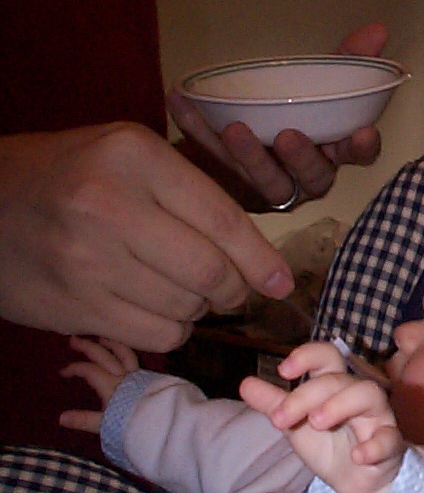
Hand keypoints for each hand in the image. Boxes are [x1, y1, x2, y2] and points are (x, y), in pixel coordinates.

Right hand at [0, 124, 292, 351]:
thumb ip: (193, 196)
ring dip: (200, 309)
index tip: (282, 281)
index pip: (222, 219)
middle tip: (234, 290)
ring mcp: (85, 260)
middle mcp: (107, 205)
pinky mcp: (72, 305)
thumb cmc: (72, 174)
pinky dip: (172, 330)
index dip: (261, 259)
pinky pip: (155, 335)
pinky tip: (157, 310)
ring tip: (183, 290)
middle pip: (210, 272)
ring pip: (185, 309)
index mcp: (133, 156)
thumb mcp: (130, 156)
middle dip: (235, 290)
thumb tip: (263, 264)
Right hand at [59, 336, 139, 433]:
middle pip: (105, 356)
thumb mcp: (106, 425)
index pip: (90, 370)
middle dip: (88, 347)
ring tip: (101, 338)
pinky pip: (134, 358)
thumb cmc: (133, 425)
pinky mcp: (147, 377)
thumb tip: (61, 418)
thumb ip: (85, 420)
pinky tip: (121, 350)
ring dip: (111, 344)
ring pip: (124, 352)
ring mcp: (137, 375)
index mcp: (112, 386)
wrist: (163, 423)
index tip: (62, 372)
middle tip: (74, 340)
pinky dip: (124, 350)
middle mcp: (125, 376)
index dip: (75, 368)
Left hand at [168, 23, 388, 210]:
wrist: (239, 135)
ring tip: (235, 128)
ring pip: (266, 181)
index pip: (358, 155)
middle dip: (302, 158)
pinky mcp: (230, 185)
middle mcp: (306, 177)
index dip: (363, 148)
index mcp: (334, 152)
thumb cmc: (293, 109)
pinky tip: (180, 100)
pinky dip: (195, 130)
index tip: (362, 133)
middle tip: (288, 135)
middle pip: (313, 176)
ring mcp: (269, 186)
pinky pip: (211, 159)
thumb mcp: (320, 83)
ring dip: (251, 157)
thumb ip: (348, 60)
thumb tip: (379, 29)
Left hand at [240, 341, 404, 492]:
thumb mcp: (296, 425)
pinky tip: (357, 456)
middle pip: (339, 378)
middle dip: (307, 395)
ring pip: (369, 395)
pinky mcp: (390, 445)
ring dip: (340, 405)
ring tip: (316, 423)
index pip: (327, 355)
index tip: (283, 371)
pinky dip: (374, 444)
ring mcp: (378, 417)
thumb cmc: (330, 446)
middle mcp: (358, 394)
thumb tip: (245, 383)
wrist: (356, 483)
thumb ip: (275, 404)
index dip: (307, 355)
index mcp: (335, 385)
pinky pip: (389, 438)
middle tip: (281, 420)